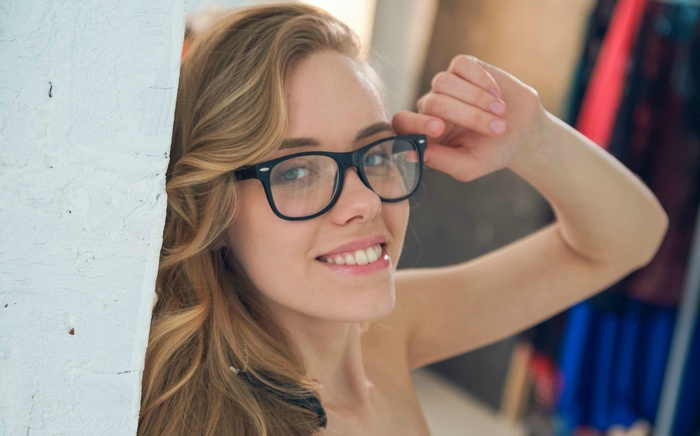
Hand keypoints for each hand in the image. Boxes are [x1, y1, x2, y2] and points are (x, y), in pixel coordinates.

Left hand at [393, 55, 544, 181]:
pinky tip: (497, 93)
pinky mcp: (462, 67)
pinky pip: (460, 65)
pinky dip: (480, 78)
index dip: (415, 123)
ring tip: (500, 113)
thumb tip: (417, 153)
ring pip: (444, 82)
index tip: (438, 128)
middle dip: (468, 116)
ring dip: (476, 98)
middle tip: (497, 129)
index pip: (402, 123)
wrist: (523, 131)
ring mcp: (445, 85)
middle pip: (433, 102)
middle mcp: (430, 107)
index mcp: (424, 133)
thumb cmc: (492, 152)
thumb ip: (443, 162)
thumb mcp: (470, 166)